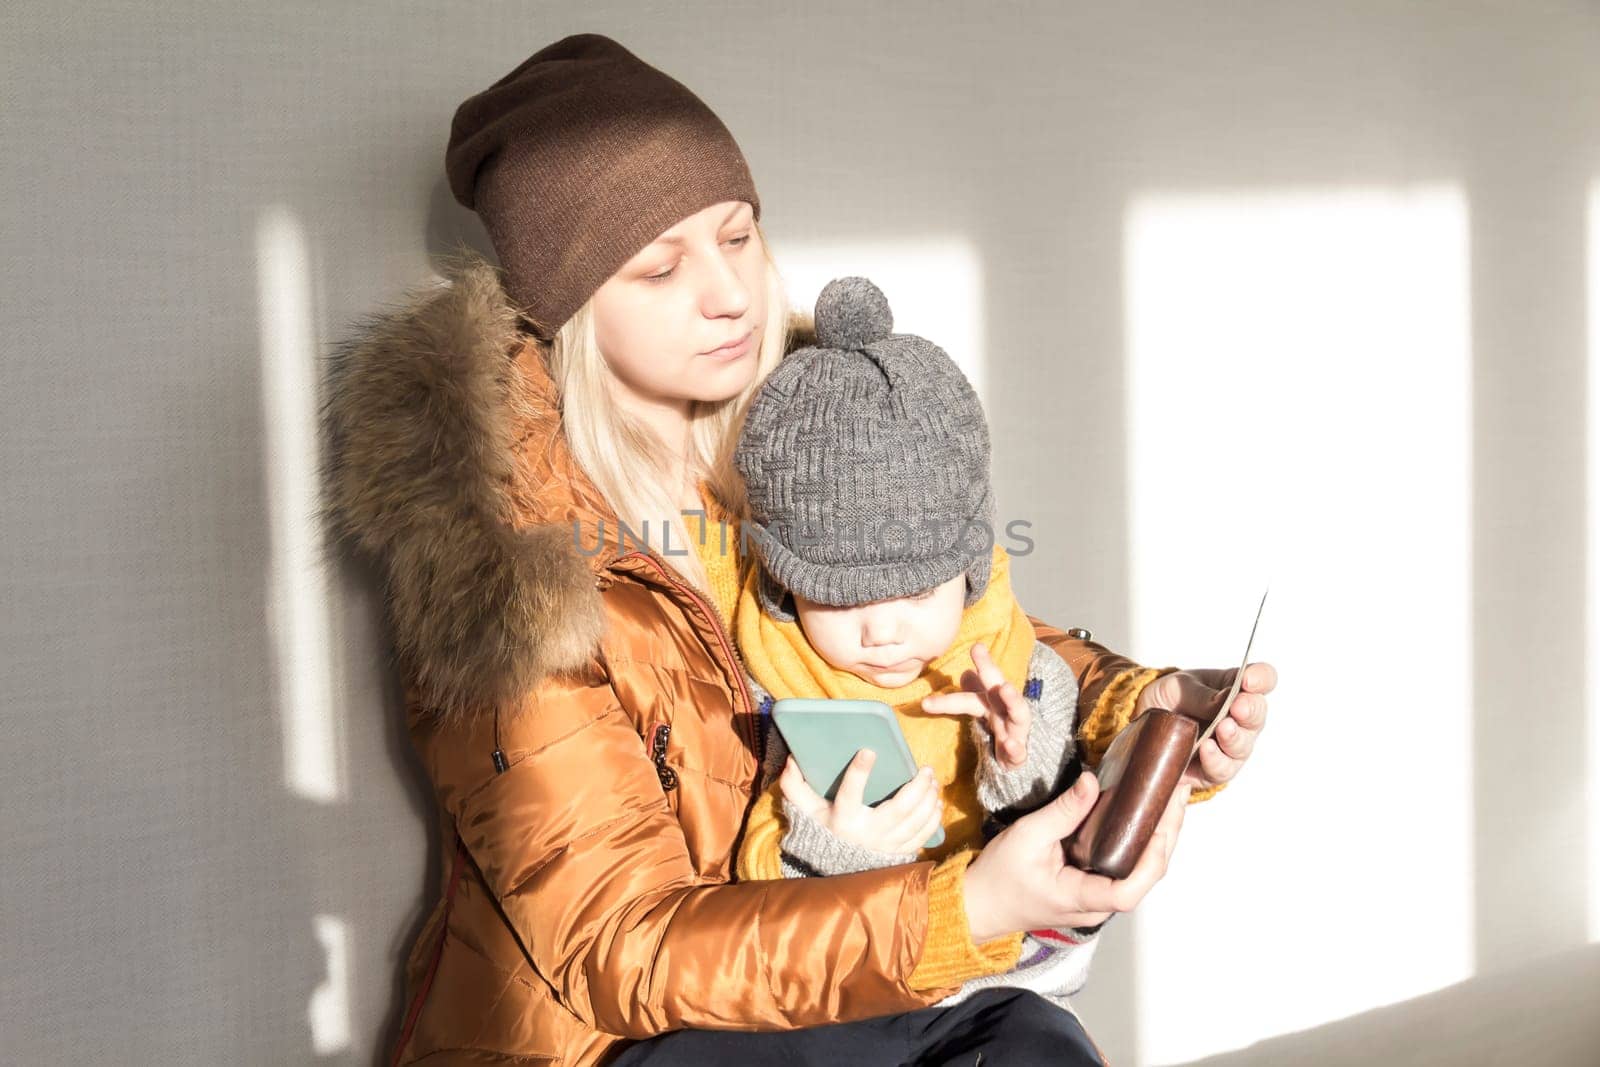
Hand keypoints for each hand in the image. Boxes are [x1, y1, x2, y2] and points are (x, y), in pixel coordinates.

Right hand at [778, 751, 944, 854]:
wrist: (839, 869)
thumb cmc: (825, 829)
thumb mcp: (807, 810)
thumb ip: (795, 786)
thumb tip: (791, 761)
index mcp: (844, 818)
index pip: (850, 793)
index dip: (859, 772)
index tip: (869, 751)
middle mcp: (868, 832)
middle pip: (899, 809)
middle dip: (916, 787)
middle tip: (925, 768)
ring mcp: (887, 845)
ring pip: (916, 821)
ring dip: (928, 799)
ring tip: (932, 781)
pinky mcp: (899, 852)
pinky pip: (923, 835)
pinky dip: (933, 818)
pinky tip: (936, 801)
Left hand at [920, 641, 1031, 769]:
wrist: (1019, 761)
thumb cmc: (1003, 731)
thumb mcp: (988, 711)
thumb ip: (976, 693)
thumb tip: (965, 672)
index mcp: (995, 702)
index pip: (986, 681)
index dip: (983, 664)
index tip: (976, 645)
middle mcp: (1006, 712)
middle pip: (998, 689)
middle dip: (989, 669)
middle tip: (978, 650)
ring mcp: (1016, 733)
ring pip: (1018, 714)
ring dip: (1013, 700)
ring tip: (1005, 688)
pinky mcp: (1019, 757)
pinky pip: (1019, 753)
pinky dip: (1016, 749)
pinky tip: (1010, 745)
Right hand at [962, 769, 1189, 942]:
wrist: (979, 904)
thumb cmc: (998, 878)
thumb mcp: (1027, 837)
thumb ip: (1062, 812)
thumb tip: (1092, 781)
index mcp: (1080, 898)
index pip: (1128, 891)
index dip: (1151, 859)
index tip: (1160, 823)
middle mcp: (1096, 904)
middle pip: (1145, 876)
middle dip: (1167, 834)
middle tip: (1177, 794)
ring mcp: (1097, 898)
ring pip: (1140, 871)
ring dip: (1159, 836)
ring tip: (1170, 800)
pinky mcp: (1093, 886)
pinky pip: (1126, 865)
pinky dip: (1140, 840)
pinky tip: (1145, 816)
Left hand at [1136, 661, 1277, 790]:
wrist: (1144, 725)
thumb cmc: (1170, 700)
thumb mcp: (1178, 688)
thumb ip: (1201, 694)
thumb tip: (1223, 700)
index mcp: (1235, 687)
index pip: (1262, 679)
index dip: (1261, 678)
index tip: (1249, 679)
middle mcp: (1240, 717)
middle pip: (1257, 715)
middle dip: (1250, 710)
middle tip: (1238, 706)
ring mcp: (1231, 745)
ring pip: (1244, 745)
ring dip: (1234, 737)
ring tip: (1223, 728)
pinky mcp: (1216, 769)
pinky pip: (1222, 769)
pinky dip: (1215, 759)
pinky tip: (1206, 749)